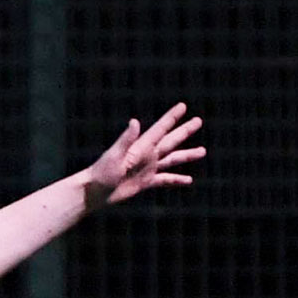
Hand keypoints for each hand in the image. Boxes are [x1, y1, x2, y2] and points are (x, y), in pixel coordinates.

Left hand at [85, 102, 205, 207]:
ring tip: (203, 151)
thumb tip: (135, 121)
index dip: (172, 117)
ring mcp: (147, 168)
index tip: (183, 106)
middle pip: (171, 140)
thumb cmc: (101, 173)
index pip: (160, 129)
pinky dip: (177, 180)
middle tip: (198, 120)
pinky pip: (165, 180)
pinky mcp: (145, 182)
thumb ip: (126, 139)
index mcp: (141, 146)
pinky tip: (189, 180)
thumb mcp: (114, 155)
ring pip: (172, 159)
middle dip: (184, 130)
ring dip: (187, 155)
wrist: (94, 192)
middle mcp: (147, 155)